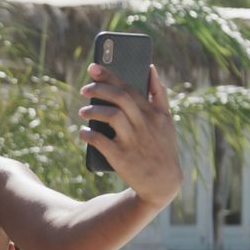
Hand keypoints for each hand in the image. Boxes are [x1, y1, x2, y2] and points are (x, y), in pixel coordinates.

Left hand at [77, 63, 182, 208]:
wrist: (163, 182)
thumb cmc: (162, 146)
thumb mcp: (167, 120)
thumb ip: (159, 94)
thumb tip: (151, 68)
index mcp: (153, 113)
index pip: (128, 87)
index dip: (109, 76)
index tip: (93, 67)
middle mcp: (144, 124)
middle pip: (119, 97)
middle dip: (98, 89)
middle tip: (84, 89)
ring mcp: (132, 140)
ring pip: (111, 115)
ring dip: (93, 110)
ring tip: (83, 111)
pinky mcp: (121, 157)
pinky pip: (100, 141)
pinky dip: (88, 134)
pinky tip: (83, 132)